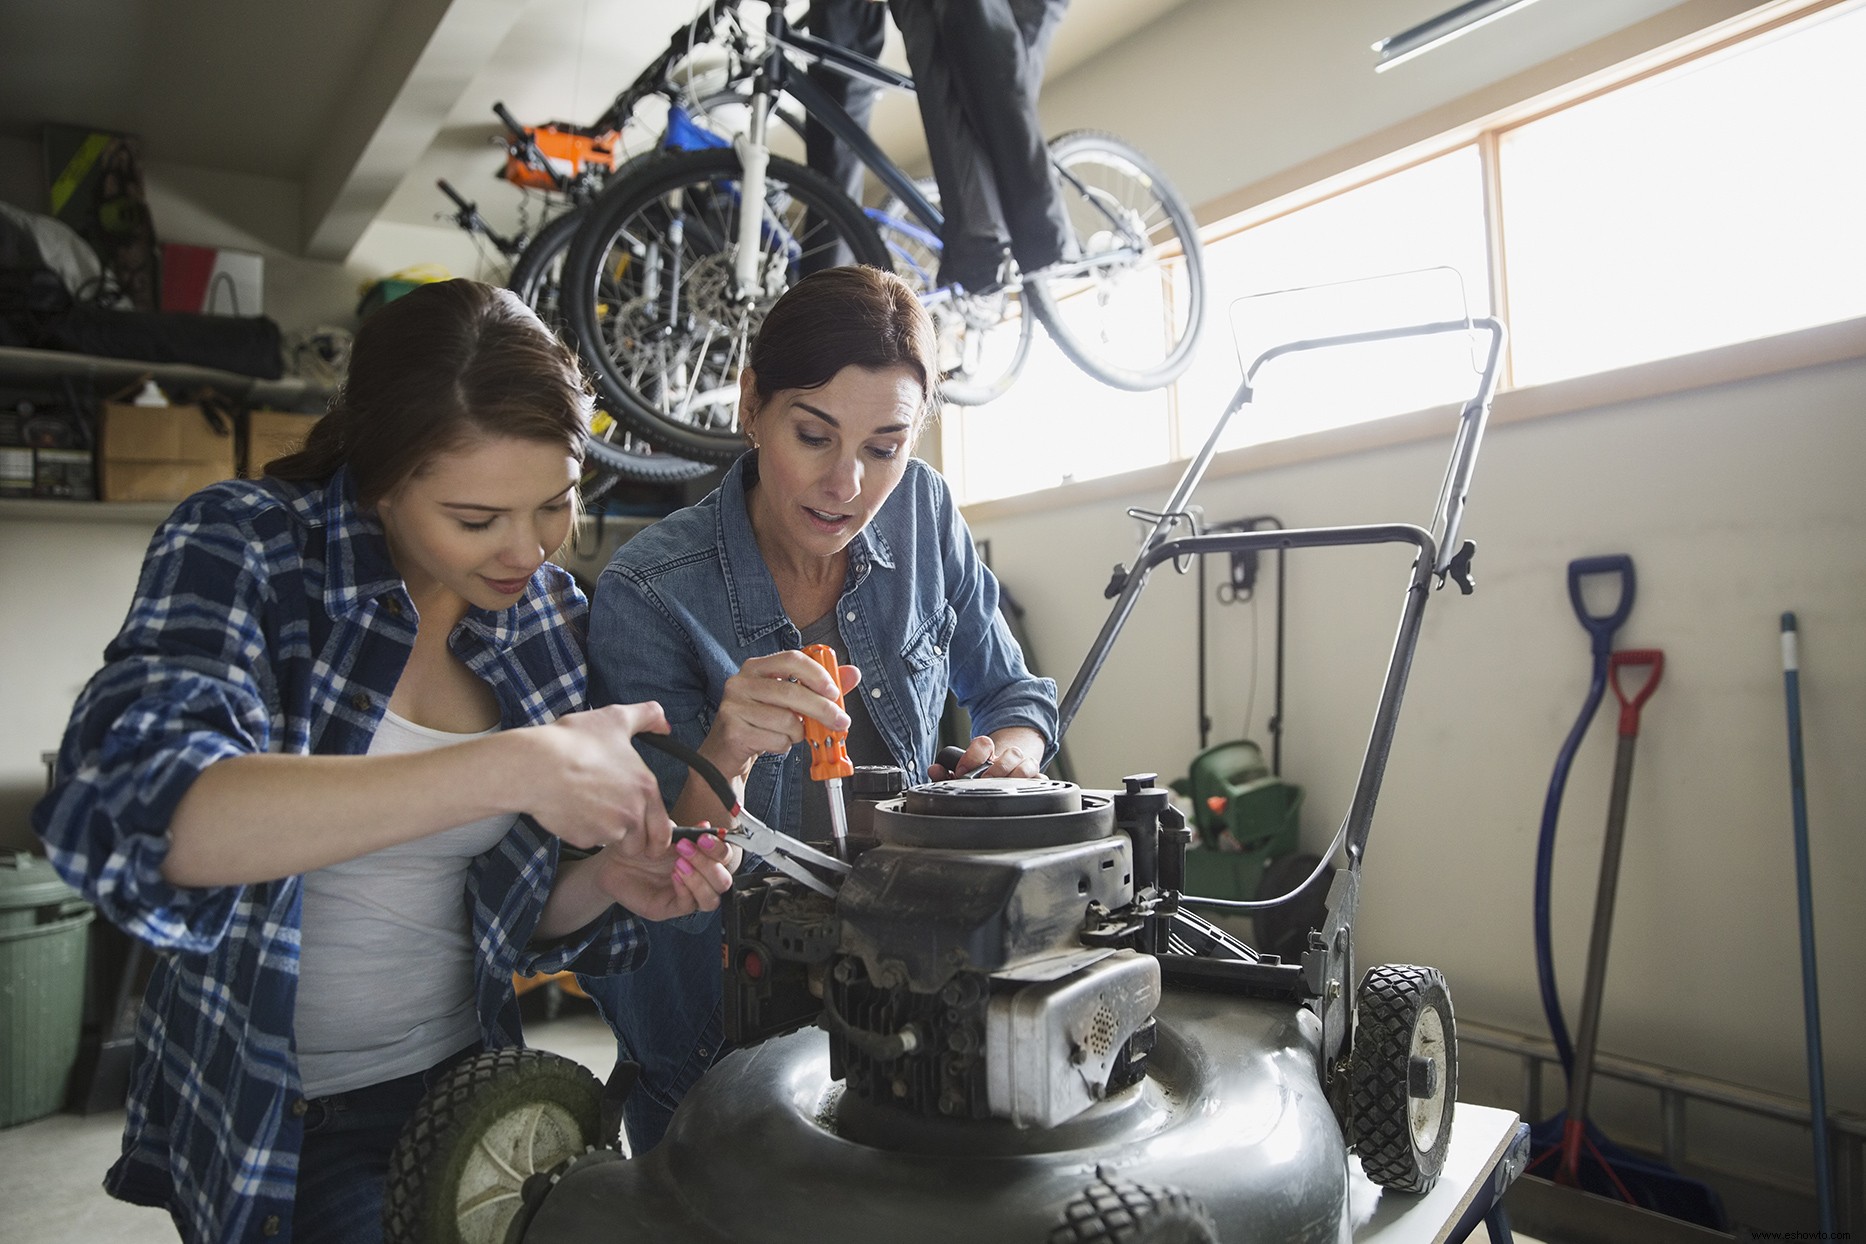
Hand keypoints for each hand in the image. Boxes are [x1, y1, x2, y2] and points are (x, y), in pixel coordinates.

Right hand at [523, 702, 674, 852]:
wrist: (535, 766)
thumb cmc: (574, 741)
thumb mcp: (616, 718)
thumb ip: (648, 717)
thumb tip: (665, 724)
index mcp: (645, 789)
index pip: (663, 830)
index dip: (656, 834)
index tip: (648, 832)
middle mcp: (631, 814)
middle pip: (641, 844)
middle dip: (634, 840)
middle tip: (618, 823)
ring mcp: (607, 830)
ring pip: (613, 841)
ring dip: (606, 831)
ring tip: (589, 804)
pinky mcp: (583, 839)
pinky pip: (589, 840)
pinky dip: (583, 829)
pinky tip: (572, 808)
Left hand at [590, 829, 737, 920]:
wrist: (612, 861)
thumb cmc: (639, 846)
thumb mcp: (664, 833)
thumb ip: (687, 831)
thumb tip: (708, 826)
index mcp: (701, 860)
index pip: (725, 860)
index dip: (720, 850)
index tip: (704, 837)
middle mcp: (697, 879)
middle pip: (724, 881)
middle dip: (710, 864)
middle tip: (687, 848)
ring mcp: (685, 896)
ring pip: (711, 899)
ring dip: (700, 879)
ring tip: (679, 863)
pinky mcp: (669, 908)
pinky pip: (688, 905)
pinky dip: (685, 889)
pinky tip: (674, 875)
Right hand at [703, 650, 861, 778]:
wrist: (725, 753)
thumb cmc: (760, 722)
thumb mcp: (790, 702)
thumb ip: (820, 687)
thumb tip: (853, 673)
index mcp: (756, 668)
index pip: (791, 659)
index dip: (817, 674)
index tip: (834, 691)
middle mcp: (740, 682)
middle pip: (792, 691)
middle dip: (822, 709)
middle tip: (841, 721)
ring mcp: (733, 706)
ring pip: (785, 720)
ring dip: (797, 733)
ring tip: (790, 734)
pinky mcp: (733, 730)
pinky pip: (775, 739)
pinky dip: (783, 745)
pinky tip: (773, 743)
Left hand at [929, 729, 1042, 779]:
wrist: (1008, 771)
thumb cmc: (982, 774)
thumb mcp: (964, 772)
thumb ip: (947, 771)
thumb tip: (934, 770)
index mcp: (988, 752)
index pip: (983, 744)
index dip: (973, 757)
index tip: (963, 772)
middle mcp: (1008, 757)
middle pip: (1011, 753)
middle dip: (997, 768)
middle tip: (985, 781)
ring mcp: (1024, 767)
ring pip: (1027, 764)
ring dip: (1016, 774)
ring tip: (1003, 787)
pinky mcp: (1036, 780)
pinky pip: (1041, 779)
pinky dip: (1036, 783)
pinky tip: (1025, 790)